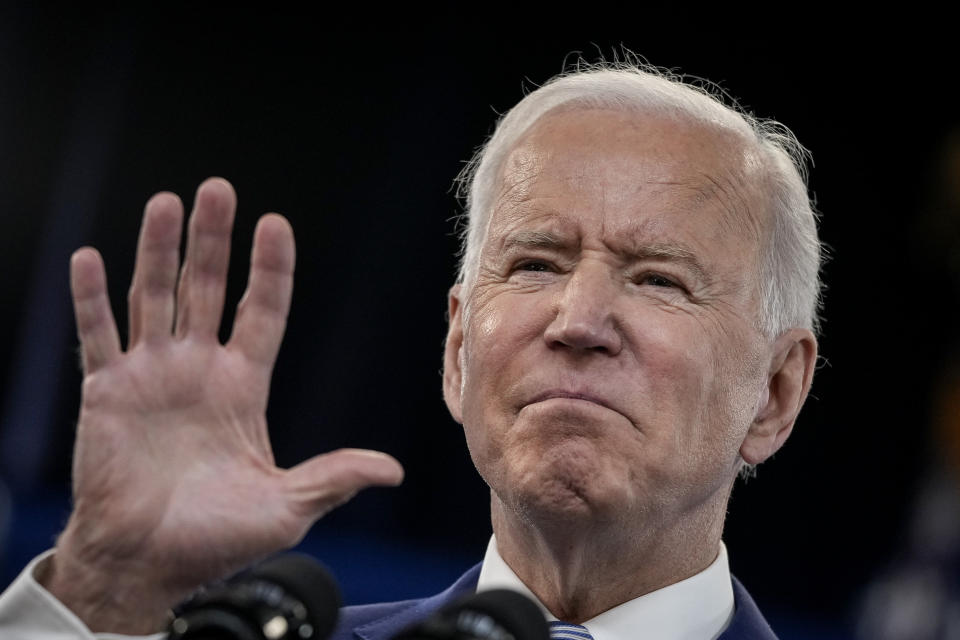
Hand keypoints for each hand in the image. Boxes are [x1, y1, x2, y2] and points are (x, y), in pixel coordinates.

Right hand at [41, 178, 403, 633]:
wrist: (147, 564)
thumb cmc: (217, 540)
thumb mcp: (287, 506)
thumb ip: (334, 478)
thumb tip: (394, 471)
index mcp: (243, 387)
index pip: (262, 312)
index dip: (269, 269)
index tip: (275, 224)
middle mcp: (197, 370)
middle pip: (206, 289)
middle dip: (212, 240)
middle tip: (218, 189)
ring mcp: (150, 376)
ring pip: (153, 297)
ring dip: (156, 250)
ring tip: (165, 202)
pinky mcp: (106, 392)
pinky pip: (97, 335)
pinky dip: (91, 298)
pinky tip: (89, 257)